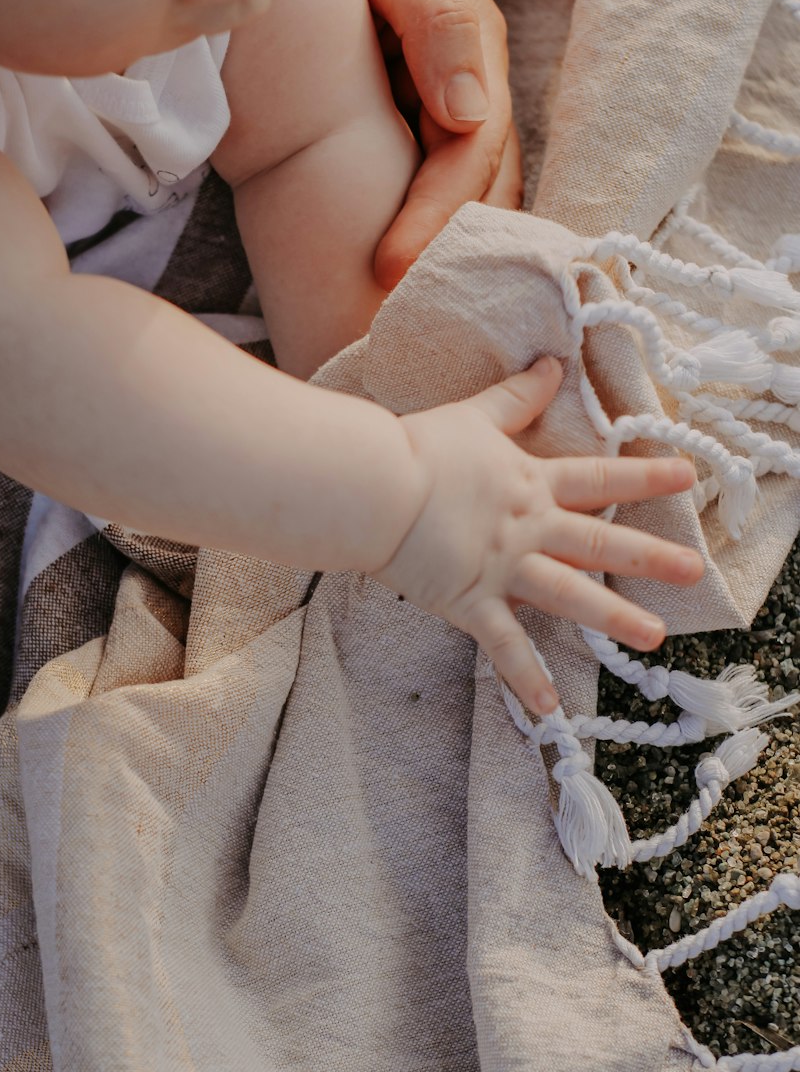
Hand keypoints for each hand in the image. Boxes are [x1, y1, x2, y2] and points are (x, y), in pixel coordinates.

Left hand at [344, 0, 522, 290]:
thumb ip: (434, 15)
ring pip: (475, 196)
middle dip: (441, 252)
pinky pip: (447, 189)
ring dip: (449, 255)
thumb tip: (471, 113)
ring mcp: (459, 106)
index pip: (470, 149)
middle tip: (392, 310)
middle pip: (481, 185)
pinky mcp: (431, 125)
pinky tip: (418, 283)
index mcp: (476, 43)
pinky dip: (438, 237)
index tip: (388, 265)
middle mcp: (478, 83)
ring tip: (412, 315)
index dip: (434, 213)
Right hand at [373, 358, 703, 713]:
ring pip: (569, 595)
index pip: (597, 479)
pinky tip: (549, 709)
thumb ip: (515, 397)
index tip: (687, 478)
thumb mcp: (474, 415)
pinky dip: (525, 677)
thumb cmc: (417, 448)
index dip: (643, 478)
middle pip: (599, 543)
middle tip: (696, 574)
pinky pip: (503, 646)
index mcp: (529, 484)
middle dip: (651, 558)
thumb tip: (551, 361)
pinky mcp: (469, 602)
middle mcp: (528, 529)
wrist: (375, 488)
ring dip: (613, 619)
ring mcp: (503, 569)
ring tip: (655, 638)